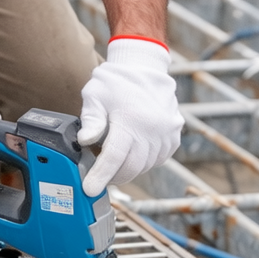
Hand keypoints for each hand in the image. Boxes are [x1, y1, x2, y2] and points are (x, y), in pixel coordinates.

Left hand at [78, 37, 182, 195]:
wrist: (146, 67)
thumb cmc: (116, 81)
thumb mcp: (95, 94)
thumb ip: (91, 119)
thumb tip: (84, 140)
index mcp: (131, 120)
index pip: (113, 157)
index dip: (100, 176)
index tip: (89, 190)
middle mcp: (152, 130)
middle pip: (130, 168)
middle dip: (112, 176)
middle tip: (98, 175)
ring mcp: (166, 135)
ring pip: (143, 167)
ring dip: (127, 169)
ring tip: (114, 158)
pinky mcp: (173, 138)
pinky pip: (155, 161)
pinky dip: (142, 162)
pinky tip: (132, 151)